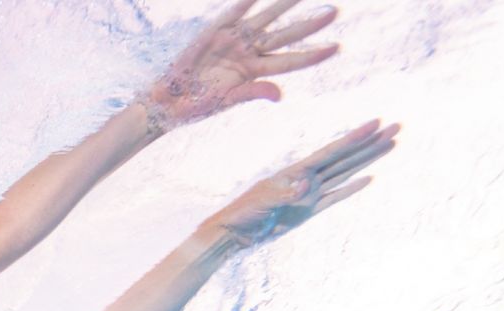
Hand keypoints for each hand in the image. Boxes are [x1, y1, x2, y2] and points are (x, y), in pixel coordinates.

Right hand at [145, 0, 339, 130]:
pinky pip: (235, 11)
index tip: (336, 48)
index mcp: (254, 72)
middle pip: (285, 35)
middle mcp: (248, 52)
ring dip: (285, 4)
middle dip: (308, 24)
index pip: (289, 62)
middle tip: (334, 11)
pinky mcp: (215, 31)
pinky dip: (247, 1)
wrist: (167, 101)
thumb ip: (253, 92)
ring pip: (266, 19)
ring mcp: (233, 40)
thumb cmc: (195, 106)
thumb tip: (279, 95)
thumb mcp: (226, 101)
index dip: (311, 55)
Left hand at [207, 119, 398, 246]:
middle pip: (345, 157)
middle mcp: (307, 178)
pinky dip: (351, 189)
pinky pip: (335, 197)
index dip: (353, 138)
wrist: (234, 232)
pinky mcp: (309, 210)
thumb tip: (306, 186)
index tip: (375, 123)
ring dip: (366, 160)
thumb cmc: (243, 213)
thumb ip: (285, 195)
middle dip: (369, 143)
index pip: (331, 152)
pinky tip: (368, 179)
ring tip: (389, 145)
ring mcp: (310, 194)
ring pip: (345, 173)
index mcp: (295, 171)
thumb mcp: (262, 202)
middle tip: (395, 128)